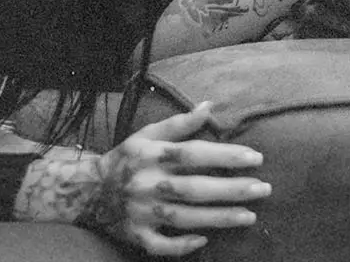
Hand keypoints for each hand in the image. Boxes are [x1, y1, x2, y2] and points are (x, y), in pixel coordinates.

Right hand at [87, 102, 269, 255]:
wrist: (86, 191)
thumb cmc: (126, 159)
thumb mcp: (148, 135)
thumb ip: (179, 123)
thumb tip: (209, 105)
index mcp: (152, 155)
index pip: (194, 154)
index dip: (225, 155)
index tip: (255, 157)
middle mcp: (148, 183)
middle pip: (195, 188)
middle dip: (231, 189)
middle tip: (264, 189)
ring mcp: (142, 212)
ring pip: (184, 217)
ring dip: (218, 217)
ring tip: (249, 216)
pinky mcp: (136, 235)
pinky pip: (160, 244)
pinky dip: (181, 244)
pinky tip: (203, 241)